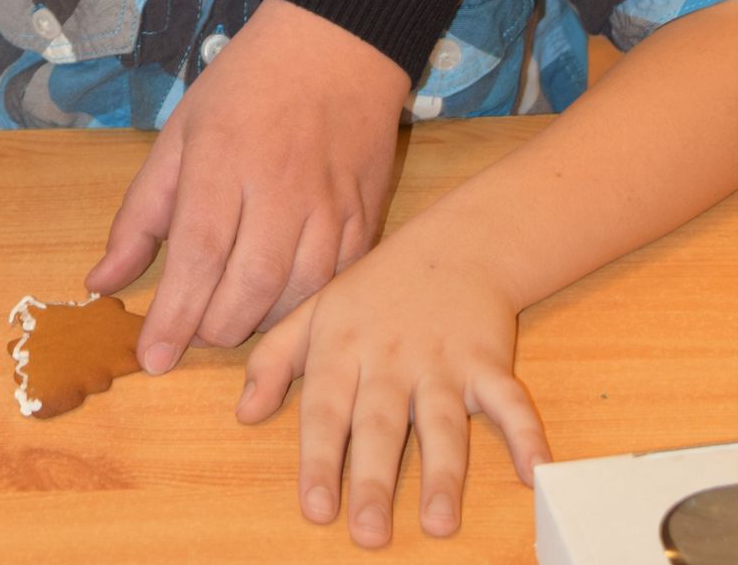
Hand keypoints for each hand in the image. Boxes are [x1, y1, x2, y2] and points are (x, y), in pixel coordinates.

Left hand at [85, 0, 409, 370]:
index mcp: (222, 156)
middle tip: (193, 329)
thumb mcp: (178, 134)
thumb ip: (139, 214)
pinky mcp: (366, 214)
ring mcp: (330, 203)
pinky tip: (281, 302)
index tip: (152, 360)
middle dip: (214, 327)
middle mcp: (280, 184)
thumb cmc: (245, 88)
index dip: (174, 316)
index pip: (197, 253)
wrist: (336, 45)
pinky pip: (337, 283)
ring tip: (232, 313)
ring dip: (259, 323)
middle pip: (248, 287)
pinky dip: (306, 308)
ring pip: (297, 295)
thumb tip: (101, 283)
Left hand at [237, 224, 550, 547]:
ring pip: (442, 420)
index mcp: (343, 348)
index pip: (326, 408)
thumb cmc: (375, 289)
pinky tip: (534, 470)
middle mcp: (391, 358)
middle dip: (374, 479)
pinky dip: (526, 433)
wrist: (453, 245)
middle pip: (381, 424)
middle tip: (369, 534)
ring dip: (443, 472)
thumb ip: (274, 360)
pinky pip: (511, 399)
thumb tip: (243, 413)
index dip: (319, 458)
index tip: (315, 508)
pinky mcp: (488, 361)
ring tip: (438, 521)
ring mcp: (443, 360)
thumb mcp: (315, 311)